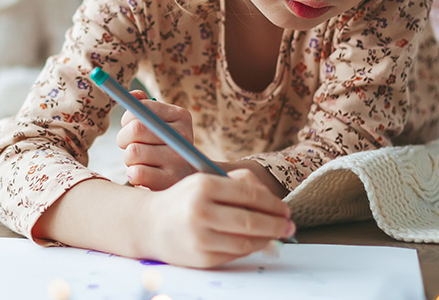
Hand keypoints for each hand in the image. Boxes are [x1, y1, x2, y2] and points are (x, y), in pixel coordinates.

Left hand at [117, 91, 195, 189]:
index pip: (141, 108)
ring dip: (128, 158)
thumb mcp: (158, 122)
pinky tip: (140, 174)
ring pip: (132, 152)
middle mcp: (183, 136)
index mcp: (180, 116)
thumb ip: (143, 105)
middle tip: (127, 144)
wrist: (182, 177)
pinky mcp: (170, 181)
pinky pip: (136, 173)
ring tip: (138, 161)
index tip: (128, 125)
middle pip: (136, 129)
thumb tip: (133, 95)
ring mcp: (179, 160)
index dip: (127, 118)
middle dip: (123, 138)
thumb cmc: (162, 146)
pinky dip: (132, 174)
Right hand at [138, 169, 294, 267]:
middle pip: (251, 221)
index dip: (273, 204)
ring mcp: (200, 237)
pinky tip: (255, 243)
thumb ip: (238, 184)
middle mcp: (200, 212)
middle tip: (289, 225)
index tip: (286, 209)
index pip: (249, 195)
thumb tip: (273, 204)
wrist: (149, 224)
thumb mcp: (204, 181)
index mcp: (203, 186)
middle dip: (276, 225)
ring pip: (247, 242)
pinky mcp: (201, 257)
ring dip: (267, 239)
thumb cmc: (183, 200)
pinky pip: (235, 254)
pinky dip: (250, 249)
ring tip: (276, 235)